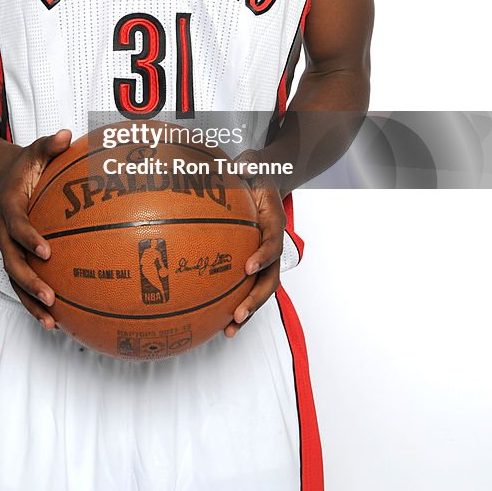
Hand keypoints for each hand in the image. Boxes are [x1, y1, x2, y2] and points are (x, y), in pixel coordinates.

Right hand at [0, 129, 71, 329]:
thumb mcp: (36, 150)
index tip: (47, 251)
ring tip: (52, 321)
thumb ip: (49, 144)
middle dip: (30, 282)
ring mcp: (7, 246)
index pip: (17, 225)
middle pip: (12, 262)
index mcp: (10, 206)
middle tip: (51, 296)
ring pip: (15, 279)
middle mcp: (4, 231)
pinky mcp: (15, 255)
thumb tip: (65, 135)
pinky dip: (35, 301)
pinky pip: (23, 282)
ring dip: (30, 301)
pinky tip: (56, 318)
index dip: (29, 239)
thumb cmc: (25, 164)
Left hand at [224, 150, 285, 336]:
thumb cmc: (254, 172)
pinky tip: (217, 323)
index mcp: (274, 221)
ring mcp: (265, 257)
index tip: (248, 267)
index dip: (263, 256)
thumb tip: (236, 164)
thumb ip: (246, 163)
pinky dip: (237, 305)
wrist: (266, 180)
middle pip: (271, 277)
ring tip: (229, 330)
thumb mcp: (252, 162)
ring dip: (249, 310)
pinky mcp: (254, 264)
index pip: (273, 242)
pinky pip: (248, 287)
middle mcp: (273, 243)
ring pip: (262, 289)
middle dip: (256, 298)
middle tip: (238, 313)